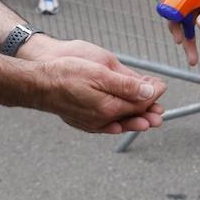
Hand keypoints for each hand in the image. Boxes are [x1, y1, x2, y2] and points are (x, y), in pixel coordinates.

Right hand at [20, 36, 165, 130]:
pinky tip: (118, 125)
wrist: (37, 84)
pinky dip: (115, 124)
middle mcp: (102, 120)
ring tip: (147, 121)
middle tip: (161, 112)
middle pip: (131, 116)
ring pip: (118, 123)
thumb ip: (126, 85)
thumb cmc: (66, 73)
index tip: (162, 85)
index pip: (139, 103)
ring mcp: (91, 123)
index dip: (152, 94)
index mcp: (109, 108)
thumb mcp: (99, 72)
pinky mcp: (81, 122)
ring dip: (133, 120)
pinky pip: (104, 126)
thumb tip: (150, 93)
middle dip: (146, 112)